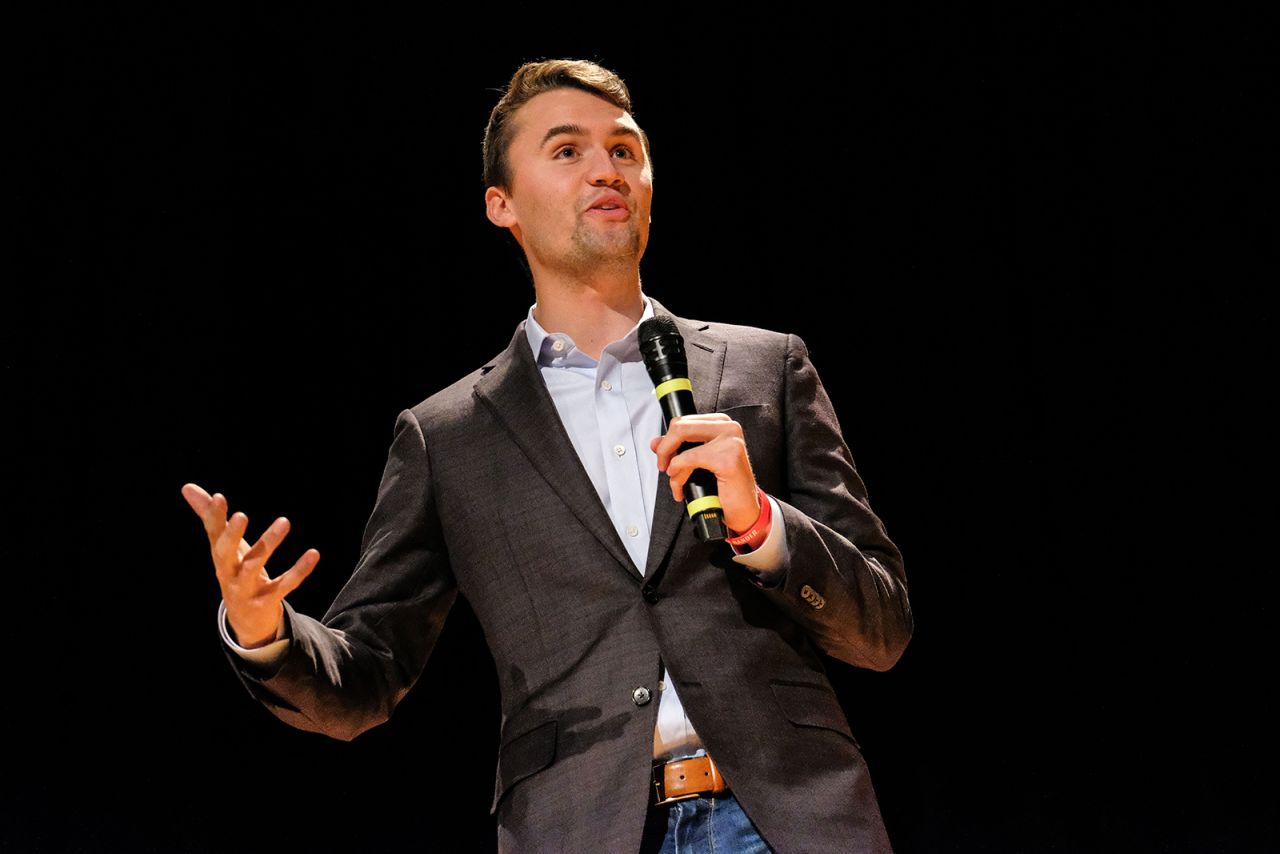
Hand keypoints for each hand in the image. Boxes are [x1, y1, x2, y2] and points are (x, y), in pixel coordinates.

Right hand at [181, 482, 318, 648]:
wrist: (246, 622)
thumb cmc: (235, 573)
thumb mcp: (224, 547)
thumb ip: (210, 518)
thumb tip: (187, 487)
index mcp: (220, 557)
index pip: (214, 535)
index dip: (214, 518)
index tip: (219, 498)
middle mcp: (228, 573)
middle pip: (225, 554)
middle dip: (232, 535)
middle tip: (241, 515)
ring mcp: (246, 589)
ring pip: (255, 566)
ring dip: (268, 543)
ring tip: (284, 521)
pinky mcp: (267, 601)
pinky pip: (284, 584)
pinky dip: (299, 571)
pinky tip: (313, 553)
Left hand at [649, 414, 763, 533]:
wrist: (743, 509)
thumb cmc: (724, 486)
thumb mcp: (697, 462)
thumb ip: (677, 448)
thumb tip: (656, 442)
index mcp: (721, 424)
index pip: (683, 421)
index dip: (667, 439)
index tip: (664, 455)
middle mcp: (728, 428)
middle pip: (680, 427)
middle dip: (665, 449)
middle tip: (664, 466)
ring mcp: (730, 441)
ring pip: (683, 442)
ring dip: (673, 467)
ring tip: (676, 481)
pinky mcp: (728, 458)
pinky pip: (689, 459)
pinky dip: (679, 473)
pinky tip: (680, 485)